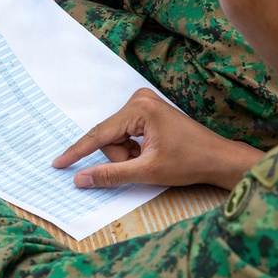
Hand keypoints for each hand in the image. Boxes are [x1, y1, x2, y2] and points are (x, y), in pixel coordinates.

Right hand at [53, 89, 263, 191]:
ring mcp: (144, 102)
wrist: (218, 158)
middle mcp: (139, 99)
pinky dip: (134, 149)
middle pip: (109, 137)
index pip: (99, 134)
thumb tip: (81, 179)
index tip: (58, 163)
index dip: (77, 152)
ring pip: (117, 137)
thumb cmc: (189, 162)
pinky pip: (126, 133)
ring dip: (128, 155)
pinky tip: (153, 152)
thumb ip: (111, 175)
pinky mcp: (147, 110)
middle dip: (121, 157)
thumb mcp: (147, 172)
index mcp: (139, 109)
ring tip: (152, 159)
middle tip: (144, 164)